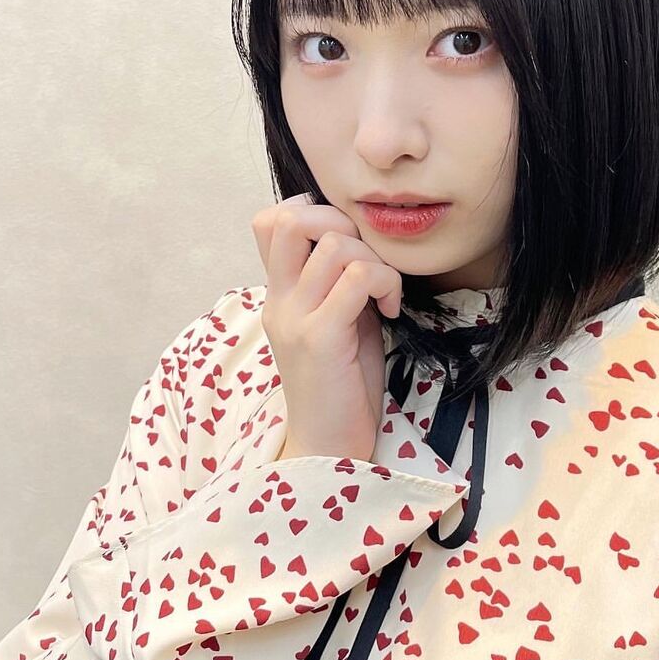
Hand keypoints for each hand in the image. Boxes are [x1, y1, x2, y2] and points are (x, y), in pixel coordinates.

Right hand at [252, 191, 402, 463]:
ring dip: (374, 259)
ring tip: (385, 292)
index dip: (312, 213)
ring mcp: (296, 319)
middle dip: (344, 225)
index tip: (348, 244)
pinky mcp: (321, 339)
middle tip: (369, 261)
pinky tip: (390, 311)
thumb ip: (335, 282)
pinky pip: (357, 277)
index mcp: (278, 294)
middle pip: (294, 219)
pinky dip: (385, 283)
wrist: (328, 446)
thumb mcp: (334, 320)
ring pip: (335, 245)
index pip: (269, 221)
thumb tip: (357, 239)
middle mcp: (278, 301)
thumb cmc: (340, 384)